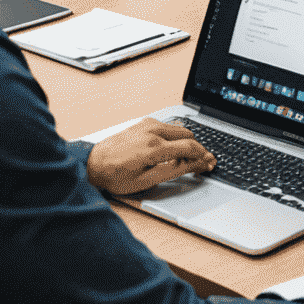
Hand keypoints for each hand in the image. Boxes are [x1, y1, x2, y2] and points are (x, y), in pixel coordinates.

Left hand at [85, 119, 214, 196]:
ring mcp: (148, 124)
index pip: (190, 147)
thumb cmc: (116, 176)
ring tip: (182, 159)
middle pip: (188, 135)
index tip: (210, 163)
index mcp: (153, 147)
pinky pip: (168, 127)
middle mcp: (152, 131)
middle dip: (196, 149)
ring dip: (185, 142)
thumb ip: (175, 170)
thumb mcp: (147, 180)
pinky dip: (174, 137)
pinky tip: (169, 150)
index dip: (204, 156)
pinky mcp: (144, 123)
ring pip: (179, 129)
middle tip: (197, 164)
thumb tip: (195, 165)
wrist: (93, 164)